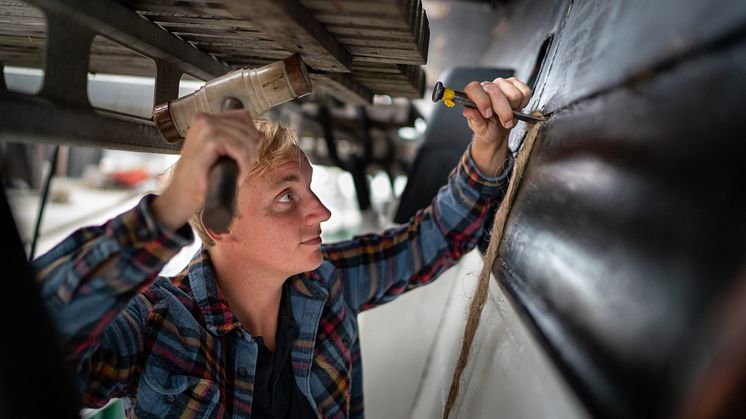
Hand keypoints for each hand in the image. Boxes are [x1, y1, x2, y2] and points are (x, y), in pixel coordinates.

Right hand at [152, 110, 261, 230]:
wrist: (183, 193)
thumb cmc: (201, 176)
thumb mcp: (223, 154)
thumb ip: (241, 141)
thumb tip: (260, 134)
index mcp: (205, 119)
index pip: (242, 117)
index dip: (251, 136)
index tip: (248, 154)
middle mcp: (205, 119)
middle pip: (246, 128)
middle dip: (252, 149)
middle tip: (244, 167)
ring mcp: (206, 128)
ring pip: (245, 139)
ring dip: (248, 159)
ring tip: (240, 173)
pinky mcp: (210, 141)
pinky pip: (240, 150)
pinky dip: (244, 164)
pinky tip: (238, 175)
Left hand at [463, 77, 531, 173]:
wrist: (500, 130)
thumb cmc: (488, 127)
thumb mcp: (480, 128)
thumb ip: (475, 120)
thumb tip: (468, 111)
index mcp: (474, 95)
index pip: (474, 89)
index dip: (482, 101)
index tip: (487, 114)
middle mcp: (487, 86)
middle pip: (496, 93)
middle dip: (503, 112)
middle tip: (504, 122)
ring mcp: (502, 83)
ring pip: (513, 94)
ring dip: (514, 108)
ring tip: (509, 115)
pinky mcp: (515, 84)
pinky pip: (525, 92)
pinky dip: (523, 103)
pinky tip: (517, 107)